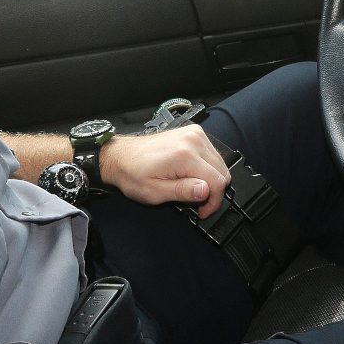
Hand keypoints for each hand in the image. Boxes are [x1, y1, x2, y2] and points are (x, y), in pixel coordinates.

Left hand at [98, 125, 230, 217]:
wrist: (121, 156)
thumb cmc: (133, 174)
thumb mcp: (154, 192)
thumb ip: (182, 192)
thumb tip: (206, 190)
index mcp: (184, 155)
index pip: (218, 181)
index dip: (214, 201)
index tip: (203, 211)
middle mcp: (193, 140)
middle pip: (222, 172)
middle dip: (212, 191)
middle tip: (196, 203)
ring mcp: (194, 134)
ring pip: (219, 163)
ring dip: (210, 179)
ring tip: (191, 188)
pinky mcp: (194, 133)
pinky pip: (212, 154)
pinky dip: (207, 167)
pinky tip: (192, 175)